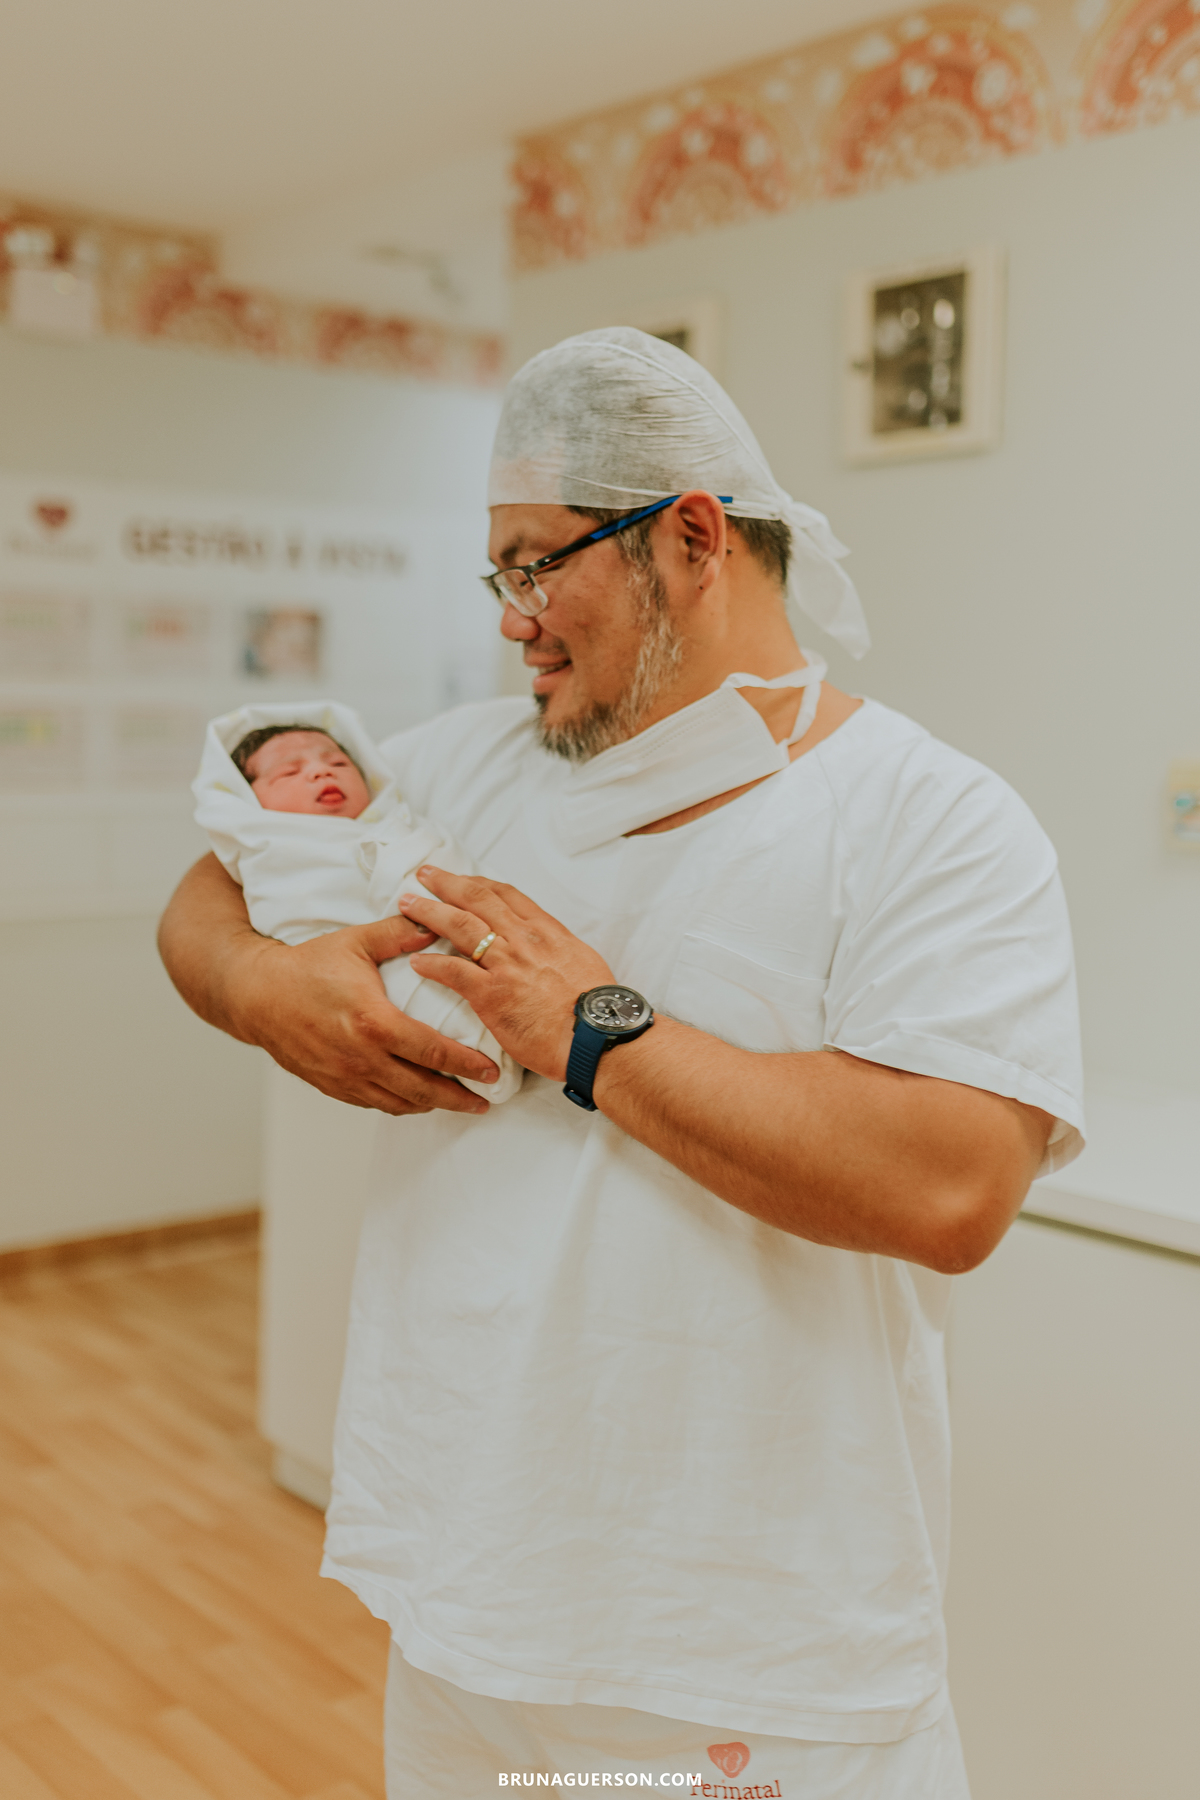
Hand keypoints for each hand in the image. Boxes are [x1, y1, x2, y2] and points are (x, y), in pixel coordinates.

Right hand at [234, 911, 501, 1115]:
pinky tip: (417, 1098)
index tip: (492, 1071)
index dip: (468, 1066)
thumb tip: (438, 925)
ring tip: (459, 1102)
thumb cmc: (306, 967)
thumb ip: (400, 933)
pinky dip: (402, 1104)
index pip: (433, 1052)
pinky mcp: (332, 1086)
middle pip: (423, 1089)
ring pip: (400, 1102)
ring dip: (432, 1105)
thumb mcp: (356, 942)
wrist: (257, 994)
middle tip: (485, 1100)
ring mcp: (345, 1076)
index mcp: (373, 1022)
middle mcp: (361, 1057)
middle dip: (459, 1098)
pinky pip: (375, 1104)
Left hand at [399, 867, 613, 1080]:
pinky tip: (416, 962)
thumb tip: (549, 951)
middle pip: (477, 900)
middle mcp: (523, 940)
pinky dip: (432, 964)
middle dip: (446, 884)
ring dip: (429, 912)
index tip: (461, 878)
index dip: (478, 883)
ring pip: (459, 926)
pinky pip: (453, 972)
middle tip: (424, 875)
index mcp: (546, 931)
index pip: (506, 895)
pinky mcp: (491, 995)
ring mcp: (506, 965)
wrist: (598, 1035)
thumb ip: (557, 952)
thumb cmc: (596, 1008)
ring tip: (407, 905)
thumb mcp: (582, 963)